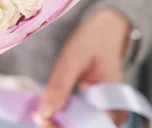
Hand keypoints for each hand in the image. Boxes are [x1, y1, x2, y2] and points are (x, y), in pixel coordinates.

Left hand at [33, 9, 130, 127]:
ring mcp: (105, 116)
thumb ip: (60, 86)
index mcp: (114, 105)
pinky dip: (62, 121)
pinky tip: (48, 113)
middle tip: (37, 115)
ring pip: (79, 127)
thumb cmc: (93, 42)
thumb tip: (44, 113)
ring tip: (40, 114)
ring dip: (58, 124)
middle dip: (58, 126)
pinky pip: (78, 123)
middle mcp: (114, 117)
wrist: (106, 32)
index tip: (41, 119)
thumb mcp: (73, 59)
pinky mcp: (96, 113)